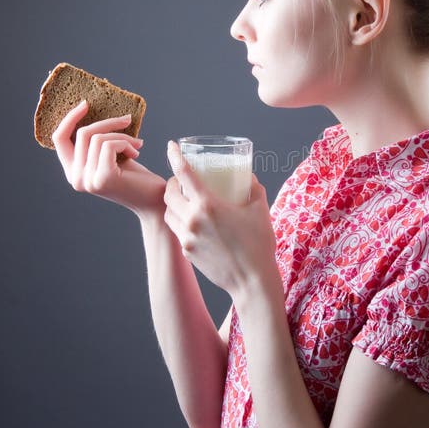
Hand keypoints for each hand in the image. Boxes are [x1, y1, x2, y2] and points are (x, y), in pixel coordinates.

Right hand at [52, 99, 165, 216]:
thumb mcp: (110, 156)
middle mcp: (75, 178)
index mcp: (73, 172)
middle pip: (83, 133)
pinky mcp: (103, 178)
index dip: (69, 118)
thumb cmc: (135, 177)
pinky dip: (125, 142)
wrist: (154, 200)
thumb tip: (91, 109)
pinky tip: (136, 152)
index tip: (86, 104)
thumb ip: (96, 141)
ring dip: (122, 135)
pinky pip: (110, 145)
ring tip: (136, 144)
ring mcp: (87, 180)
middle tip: (127, 120)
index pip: (59, 138)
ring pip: (98, 138)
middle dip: (108, 123)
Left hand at [164, 141, 277, 296]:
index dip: (174, 156)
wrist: (252, 281)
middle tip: (182, 180)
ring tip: (185, 201)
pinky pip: (178, 231)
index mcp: (208, 205)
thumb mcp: (259, 209)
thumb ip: (253, 188)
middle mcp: (192, 219)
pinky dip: (181, 222)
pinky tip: (194, 222)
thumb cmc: (259, 244)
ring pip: (169, 213)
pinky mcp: (187, 252)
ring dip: (173, 203)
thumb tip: (248, 177)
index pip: (183, 173)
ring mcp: (187, 238)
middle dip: (172, 183)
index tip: (171, 146)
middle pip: (169, 193)